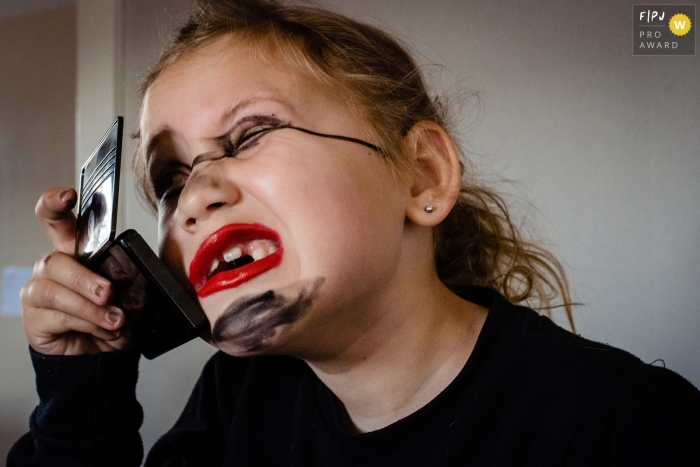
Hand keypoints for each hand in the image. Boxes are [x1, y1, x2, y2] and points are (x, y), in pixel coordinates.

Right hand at [21, 187, 128, 354]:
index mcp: (74, 251)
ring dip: (89, 307)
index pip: (56, 219)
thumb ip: (126, 273)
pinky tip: (103, 330)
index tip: (68, 195)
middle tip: (108, 293)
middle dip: (83, 277)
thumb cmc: (112, 316)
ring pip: (55, 290)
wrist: (102, 355)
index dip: (55, 203)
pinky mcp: (35, 318)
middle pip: (55, 259)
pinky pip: (56, 316)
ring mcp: (39, 292)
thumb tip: (136, 268)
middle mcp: (53, 268)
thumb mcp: (127, 290)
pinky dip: (86, 324)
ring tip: (115, 320)